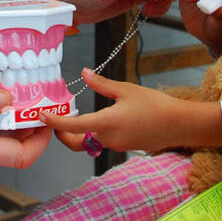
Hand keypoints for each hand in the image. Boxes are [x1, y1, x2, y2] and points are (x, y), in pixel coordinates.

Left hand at [39, 68, 201, 153]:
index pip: (72, 127)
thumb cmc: (154, 105)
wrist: (179, 125)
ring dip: (80, 133)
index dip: (54, 123)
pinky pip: (104, 141)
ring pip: (90, 142)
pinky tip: (98, 119)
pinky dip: (95, 133)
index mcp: (106, 123)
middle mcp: (108, 139)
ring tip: (74, 116)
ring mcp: (117, 145)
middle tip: (55, 121)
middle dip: (63, 135)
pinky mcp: (125, 146)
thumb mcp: (126, 89)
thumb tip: (83, 73)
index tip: (42, 116)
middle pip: (77, 142)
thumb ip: (101, 84)